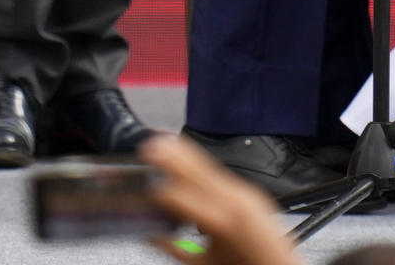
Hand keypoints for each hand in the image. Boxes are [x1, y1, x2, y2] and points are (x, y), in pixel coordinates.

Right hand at [141, 132, 299, 264]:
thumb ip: (175, 249)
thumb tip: (151, 234)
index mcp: (221, 220)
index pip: (179, 194)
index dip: (157, 186)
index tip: (140, 181)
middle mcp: (236, 199)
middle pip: (195, 169)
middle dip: (170, 157)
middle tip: (149, 146)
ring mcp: (247, 193)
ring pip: (210, 167)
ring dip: (185, 156)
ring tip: (165, 145)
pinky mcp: (254, 194)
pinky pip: (222, 176)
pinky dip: (203, 168)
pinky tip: (192, 160)